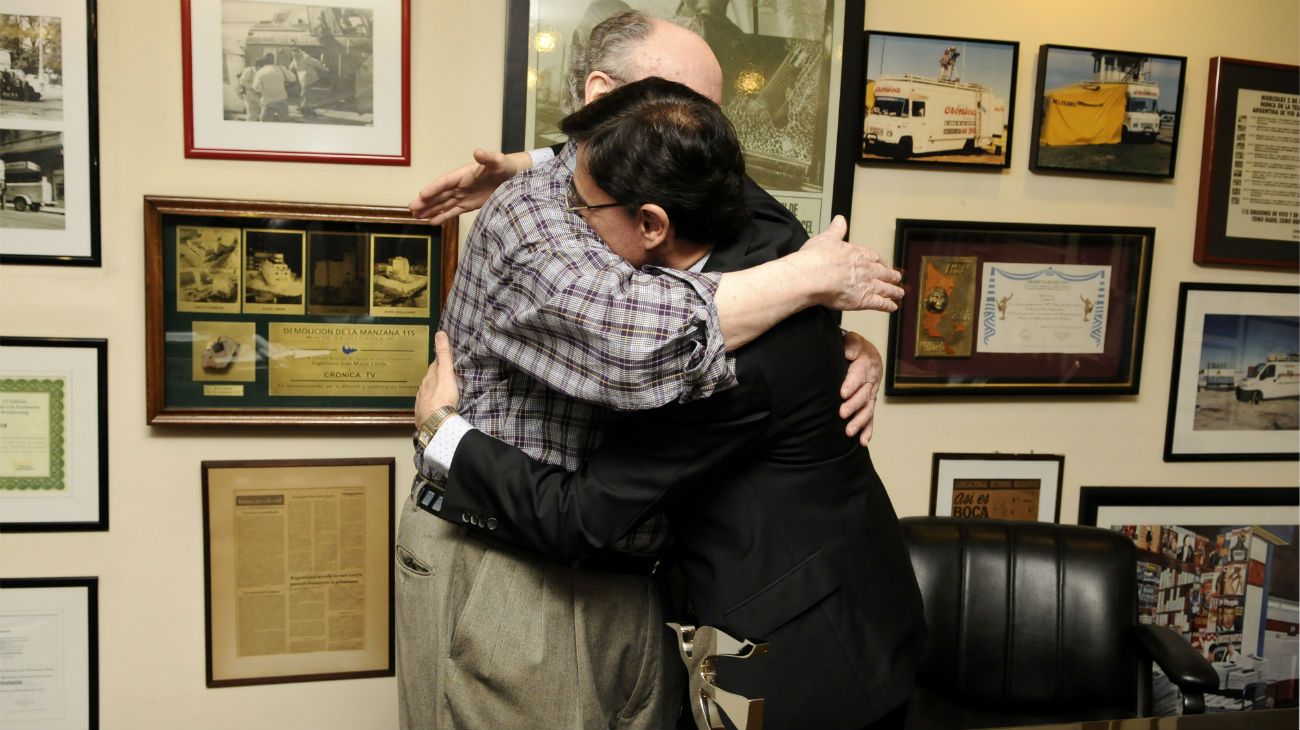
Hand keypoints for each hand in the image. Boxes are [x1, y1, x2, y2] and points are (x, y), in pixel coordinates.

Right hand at [409, 149, 517, 224]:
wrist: (513, 177)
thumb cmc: (505, 167)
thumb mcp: (498, 162)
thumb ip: (488, 158)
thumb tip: (477, 152)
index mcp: (464, 174)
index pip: (445, 182)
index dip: (434, 188)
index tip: (422, 194)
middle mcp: (460, 185)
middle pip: (440, 194)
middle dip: (426, 201)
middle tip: (412, 208)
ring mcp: (463, 195)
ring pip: (443, 203)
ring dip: (430, 209)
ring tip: (416, 216)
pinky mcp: (469, 205)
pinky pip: (453, 211)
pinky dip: (443, 216)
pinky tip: (432, 222)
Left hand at [414, 331, 459, 424]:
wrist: (436, 422)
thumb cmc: (443, 397)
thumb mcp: (446, 372)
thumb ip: (444, 354)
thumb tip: (440, 333)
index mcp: (429, 377)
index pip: (434, 366)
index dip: (439, 363)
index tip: (443, 360)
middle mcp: (423, 388)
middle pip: (429, 380)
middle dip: (435, 377)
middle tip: (443, 376)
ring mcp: (421, 402)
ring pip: (426, 393)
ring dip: (432, 391)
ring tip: (439, 392)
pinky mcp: (422, 414)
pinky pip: (426, 407)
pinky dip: (429, 405)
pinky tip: (433, 408)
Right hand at [798, 215, 903, 311]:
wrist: (813, 276)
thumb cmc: (817, 258)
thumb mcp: (826, 238)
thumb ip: (836, 230)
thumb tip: (839, 220)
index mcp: (858, 253)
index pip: (874, 257)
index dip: (881, 261)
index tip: (884, 263)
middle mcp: (866, 269)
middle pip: (884, 272)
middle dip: (891, 276)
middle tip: (897, 278)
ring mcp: (867, 285)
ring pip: (885, 288)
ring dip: (894, 291)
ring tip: (899, 293)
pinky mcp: (864, 300)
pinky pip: (880, 304)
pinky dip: (888, 306)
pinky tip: (892, 307)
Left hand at [837, 331, 881, 445]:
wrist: (866, 354)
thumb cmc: (855, 347)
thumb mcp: (853, 340)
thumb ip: (852, 343)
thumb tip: (849, 352)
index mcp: (867, 365)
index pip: (859, 376)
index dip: (851, 384)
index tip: (842, 393)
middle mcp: (871, 382)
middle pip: (864, 396)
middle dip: (853, 406)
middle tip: (842, 413)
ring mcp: (871, 395)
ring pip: (867, 410)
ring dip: (859, 422)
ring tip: (849, 432)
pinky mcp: (868, 404)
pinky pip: (870, 418)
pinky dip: (868, 430)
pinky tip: (863, 442)